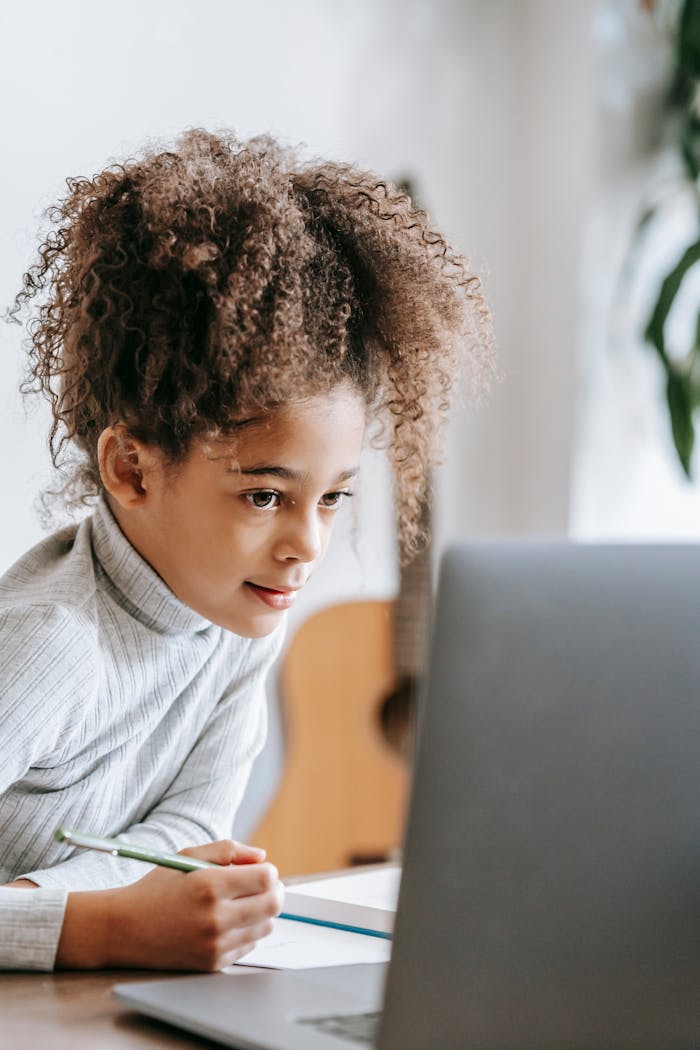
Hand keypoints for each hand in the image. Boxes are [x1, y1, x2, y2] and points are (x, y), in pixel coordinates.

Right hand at [56, 839, 283, 970]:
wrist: (124, 929)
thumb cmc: (157, 888)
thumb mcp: (188, 856)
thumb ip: (228, 850)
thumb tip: (261, 857)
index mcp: (209, 885)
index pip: (266, 879)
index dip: (268, 871)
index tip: (260, 870)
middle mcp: (214, 917)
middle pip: (272, 904)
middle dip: (273, 891)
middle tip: (261, 886)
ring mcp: (214, 944)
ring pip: (265, 926)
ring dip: (261, 912)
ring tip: (242, 903)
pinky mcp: (212, 963)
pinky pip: (249, 946)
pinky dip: (246, 932)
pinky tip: (227, 922)